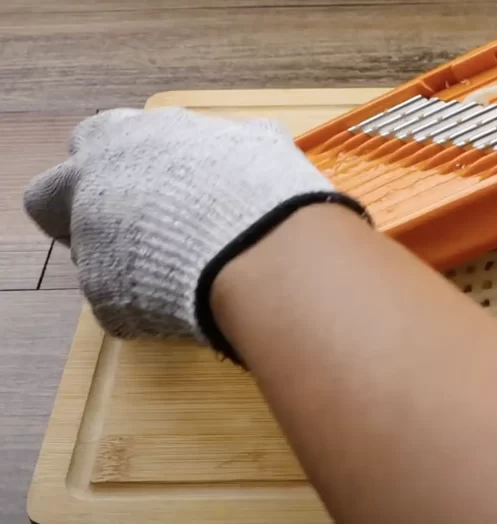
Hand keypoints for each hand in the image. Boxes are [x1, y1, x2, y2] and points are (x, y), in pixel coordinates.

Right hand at [23, 108, 365, 355]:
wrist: (254, 251)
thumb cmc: (165, 277)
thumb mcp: (113, 300)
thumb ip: (104, 275)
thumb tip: (120, 277)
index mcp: (81, 179)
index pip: (47, 196)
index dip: (69, 227)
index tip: (95, 252)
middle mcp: (133, 137)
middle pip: (104, 144)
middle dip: (116, 177)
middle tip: (143, 221)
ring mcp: (196, 128)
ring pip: (175, 137)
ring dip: (183, 168)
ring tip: (208, 216)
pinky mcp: (254, 133)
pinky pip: (241, 148)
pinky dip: (244, 172)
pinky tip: (257, 207)